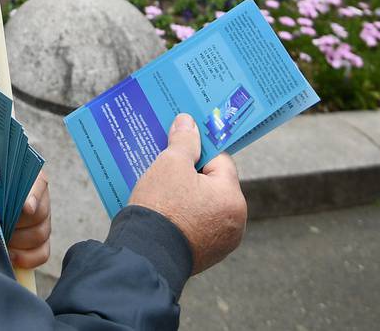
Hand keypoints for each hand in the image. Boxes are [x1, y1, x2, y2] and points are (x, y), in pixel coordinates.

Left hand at [7, 170, 51, 270]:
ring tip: (1, 241)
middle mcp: (41, 199)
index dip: (33, 197)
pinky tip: (11, 256)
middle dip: (17, 224)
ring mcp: (43, 221)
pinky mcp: (41, 242)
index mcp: (30, 177)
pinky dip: (28, 258)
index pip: (38, 184)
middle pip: (40, 214)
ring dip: (19, 241)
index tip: (27, 208)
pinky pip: (43, 253)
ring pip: (40, 234)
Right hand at [125, 113, 246, 274]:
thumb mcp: (170, 165)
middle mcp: (235, 222)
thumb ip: (184, 141)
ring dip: (188, 197)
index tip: (178, 149)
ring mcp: (222, 242)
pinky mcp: (206, 256)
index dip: (197, 151)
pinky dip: (185, 218)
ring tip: (162, 191)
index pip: (220, 160)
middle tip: (166, 170)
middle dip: (191, 175)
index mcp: (232, 198)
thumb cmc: (160, 208)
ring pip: (205, 206)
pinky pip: (198, 226)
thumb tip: (188, 122)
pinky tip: (164, 213)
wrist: (144, 256)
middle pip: (213, 184)